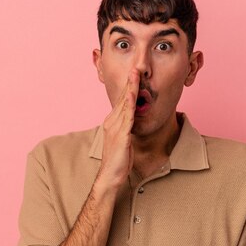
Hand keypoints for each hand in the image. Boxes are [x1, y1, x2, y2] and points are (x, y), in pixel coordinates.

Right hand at [96, 69, 139, 189]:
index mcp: (112, 123)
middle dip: (129, 83)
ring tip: (135, 75)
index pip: (121, 102)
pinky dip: (130, 105)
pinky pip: (126, 118)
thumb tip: (133, 120)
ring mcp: (115, 128)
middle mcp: (111, 122)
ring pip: (124, 105)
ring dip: (130, 89)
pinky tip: (133, 96)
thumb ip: (127, 128)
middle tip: (135, 68)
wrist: (110, 176)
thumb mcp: (123, 140)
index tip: (134, 75)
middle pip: (122, 99)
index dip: (128, 88)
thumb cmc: (117, 161)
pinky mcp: (120, 136)